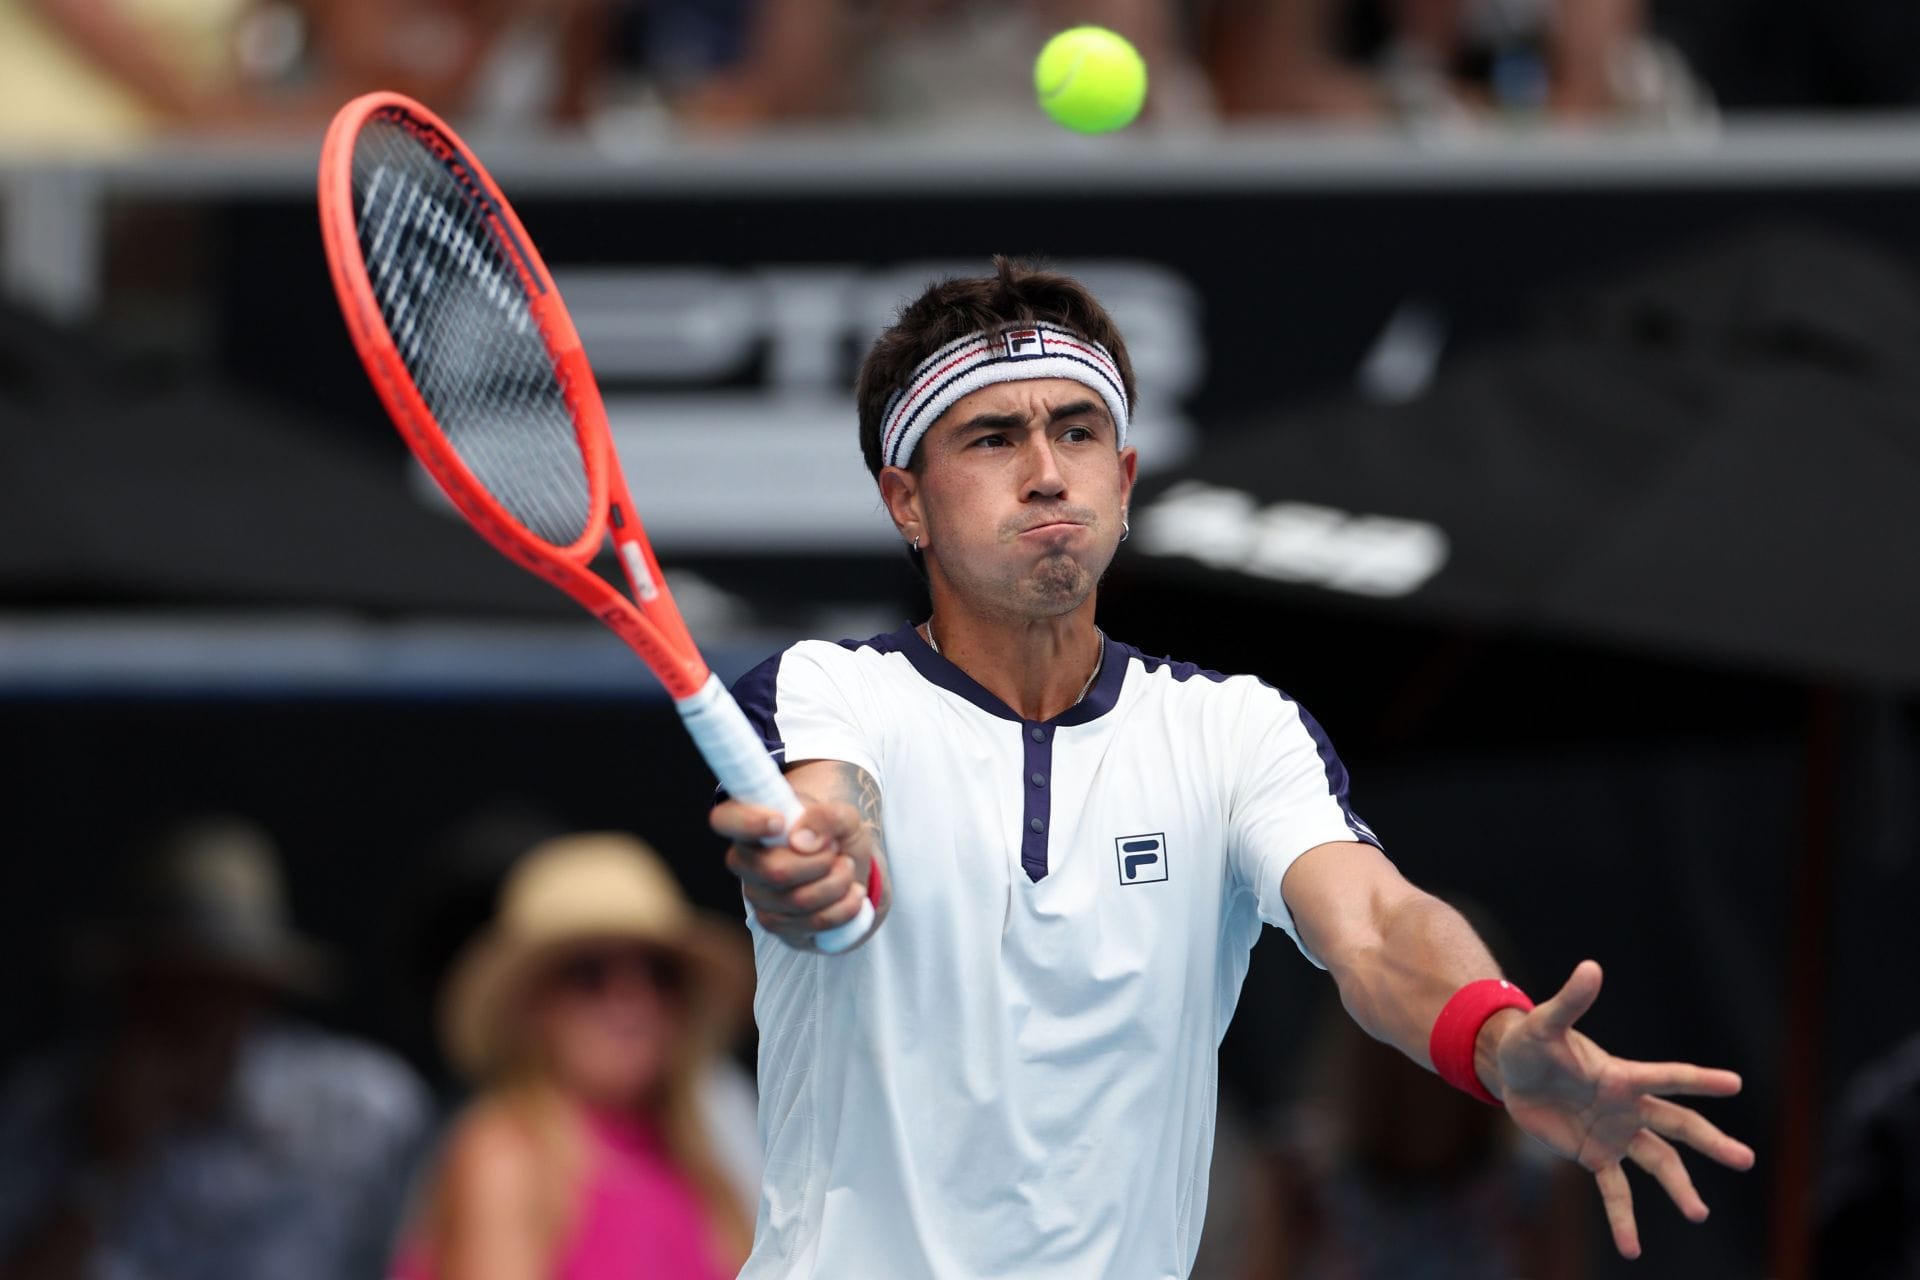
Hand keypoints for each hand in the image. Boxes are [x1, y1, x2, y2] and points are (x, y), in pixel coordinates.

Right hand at [711, 798, 874, 949]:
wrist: (848, 869)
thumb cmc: (834, 836)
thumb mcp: (842, 816)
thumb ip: (826, 817)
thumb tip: (801, 840)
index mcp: (751, 824)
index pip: (725, 820)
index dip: (747, 822)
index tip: (780, 822)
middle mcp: (745, 862)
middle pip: (775, 871)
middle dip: (821, 863)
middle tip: (836, 852)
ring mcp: (758, 897)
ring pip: (798, 901)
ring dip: (837, 884)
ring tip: (847, 869)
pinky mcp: (777, 925)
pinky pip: (811, 924)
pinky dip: (843, 908)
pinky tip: (851, 894)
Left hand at [1491, 960, 1756, 1257]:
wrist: (1511, 1071)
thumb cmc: (1530, 1042)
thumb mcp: (1544, 1024)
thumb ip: (1570, 1001)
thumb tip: (1591, 967)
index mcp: (1621, 1076)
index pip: (1667, 1078)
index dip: (1699, 1080)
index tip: (1735, 1083)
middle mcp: (1627, 1106)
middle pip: (1678, 1126)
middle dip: (1710, 1142)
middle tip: (1746, 1160)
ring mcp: (1615, 1133)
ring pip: (1658, 1163)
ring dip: (1679, 1188)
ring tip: (1699, 1214)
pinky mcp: (1594, 1155)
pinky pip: (1616, 1191)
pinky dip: (1624, 1219)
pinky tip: (1632, 1248)